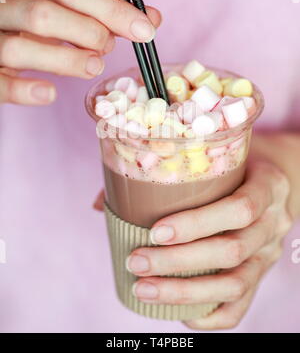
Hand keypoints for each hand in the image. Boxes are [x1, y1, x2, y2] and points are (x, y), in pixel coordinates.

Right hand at [0, 0, 160, 104]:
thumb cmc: (21, 19)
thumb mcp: (51, 4)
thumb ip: (95, 10)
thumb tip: (150, 19)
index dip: (110, 9)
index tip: (145, 28)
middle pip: (45, 14)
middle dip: (88, 33)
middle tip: (107, 48)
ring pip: (21, 47)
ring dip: (66, 60)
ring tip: (92, 66)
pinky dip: (26, 90)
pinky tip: (50, 92)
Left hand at [125, 160, 291, 329]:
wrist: (273, 182)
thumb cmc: (233, 166)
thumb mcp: (216, 156)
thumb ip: (165, 172)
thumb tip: (101, 203)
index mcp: (267, 185)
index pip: (241, 207)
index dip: (199, 223)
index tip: (156, 231)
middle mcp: (274, 223)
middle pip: (233, 250)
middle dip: (179, 261)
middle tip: (136, 260)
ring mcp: (270, 253)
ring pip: (236, 283)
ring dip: (186, 291)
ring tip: (143, 288)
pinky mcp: (262, 276)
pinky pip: (240, 306)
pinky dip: (208, 315)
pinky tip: (175, 312)